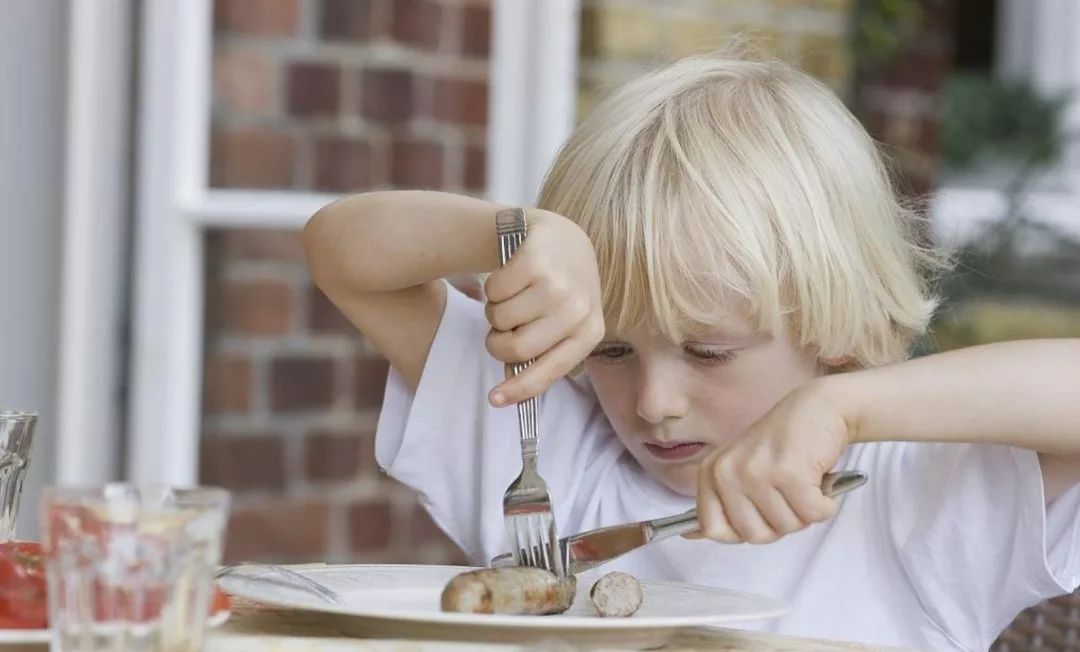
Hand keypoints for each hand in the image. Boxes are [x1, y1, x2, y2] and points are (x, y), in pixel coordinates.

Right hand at [484, 210, 603, 405]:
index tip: (494, 400)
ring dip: (496, 311)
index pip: (549, 371)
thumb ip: (540, 354)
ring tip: (513, 296)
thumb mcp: (563, 323)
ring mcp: (557, 282)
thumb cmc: (558, 288)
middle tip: (501, 329)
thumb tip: (507, 391)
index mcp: (590, 331)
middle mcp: (578, 308)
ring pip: (500, 318)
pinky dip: (492, 287)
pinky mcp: (534, 259)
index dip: (519, 390)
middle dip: (498, 342)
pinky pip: (492, 290)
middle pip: (517, 348)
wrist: (561, 237)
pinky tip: (510, 276)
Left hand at [691, 382, 852, 543]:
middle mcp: (727, 472)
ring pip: (786, 527)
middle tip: (787, 493)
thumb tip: (690, 536)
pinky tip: (819, 481)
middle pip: (754, 535)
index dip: (743, 530)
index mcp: (711, 472)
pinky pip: (812, 514)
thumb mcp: (741, 469)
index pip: (713, 528)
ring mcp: (756, 473)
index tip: (760, 511)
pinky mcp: (790, 474)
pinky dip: (824, 505)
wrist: (821, 407)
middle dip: (779, 523)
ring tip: (803, 481)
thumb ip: (721, 503)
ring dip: (804, 511)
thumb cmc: (784, 443)